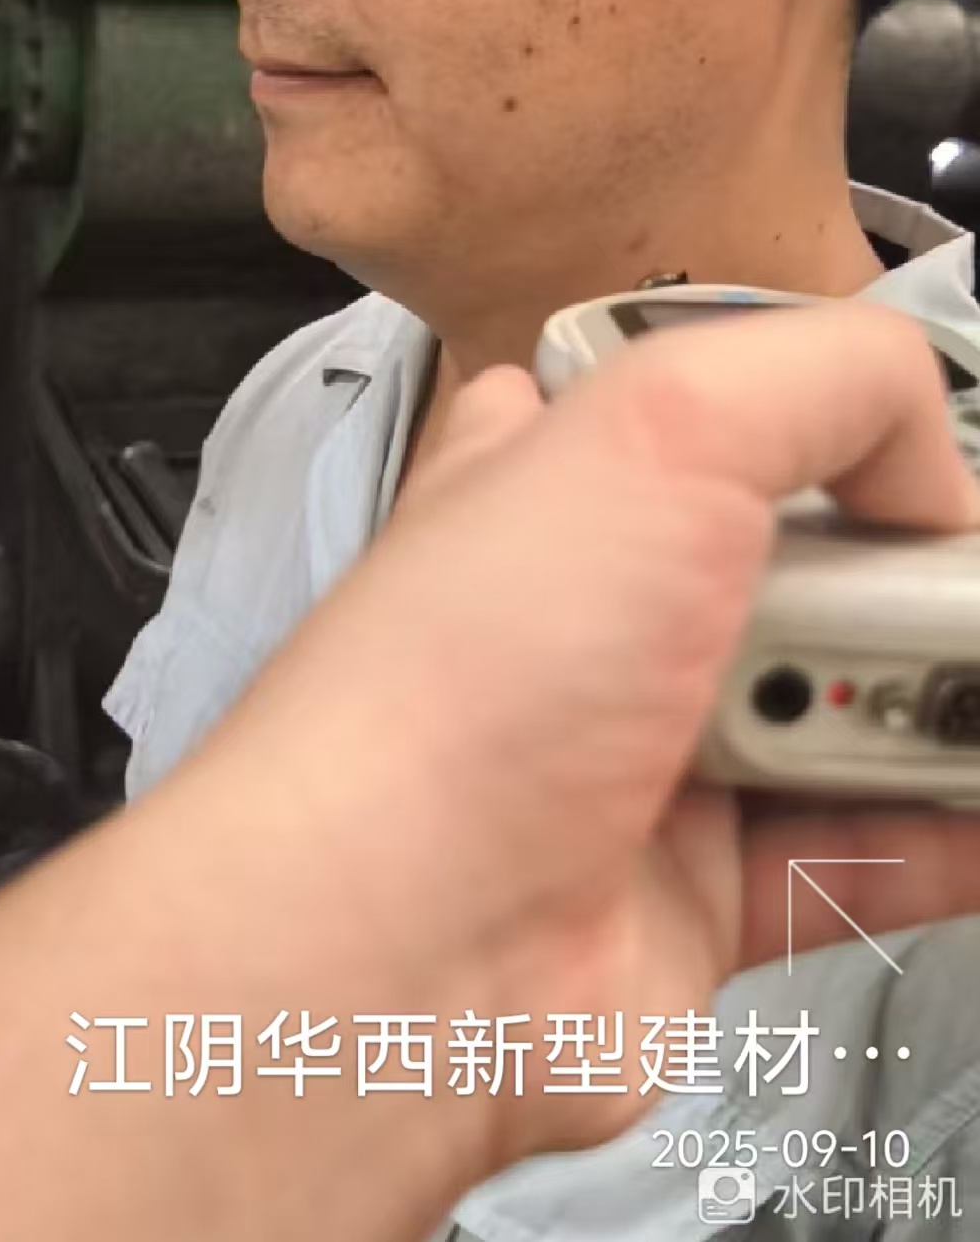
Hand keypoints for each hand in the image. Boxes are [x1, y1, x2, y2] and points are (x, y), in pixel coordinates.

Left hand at [220, 305, 979, 1162]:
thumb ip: (826, 385)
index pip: (691, 417)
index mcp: (560, 483)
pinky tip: (976, 813)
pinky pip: (851, 858)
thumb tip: (931, 472)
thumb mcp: (662, 429)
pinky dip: (938, 836)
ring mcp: (645, 758)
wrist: (399, 935)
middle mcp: (599, 614)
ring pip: (839, 712)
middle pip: (801, 568)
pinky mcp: (695, 894)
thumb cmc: (482, 666)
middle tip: (940, 605)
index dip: (803, 429)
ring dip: (928, 704)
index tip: (888, 467)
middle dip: (897, 582)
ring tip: (961, 694)